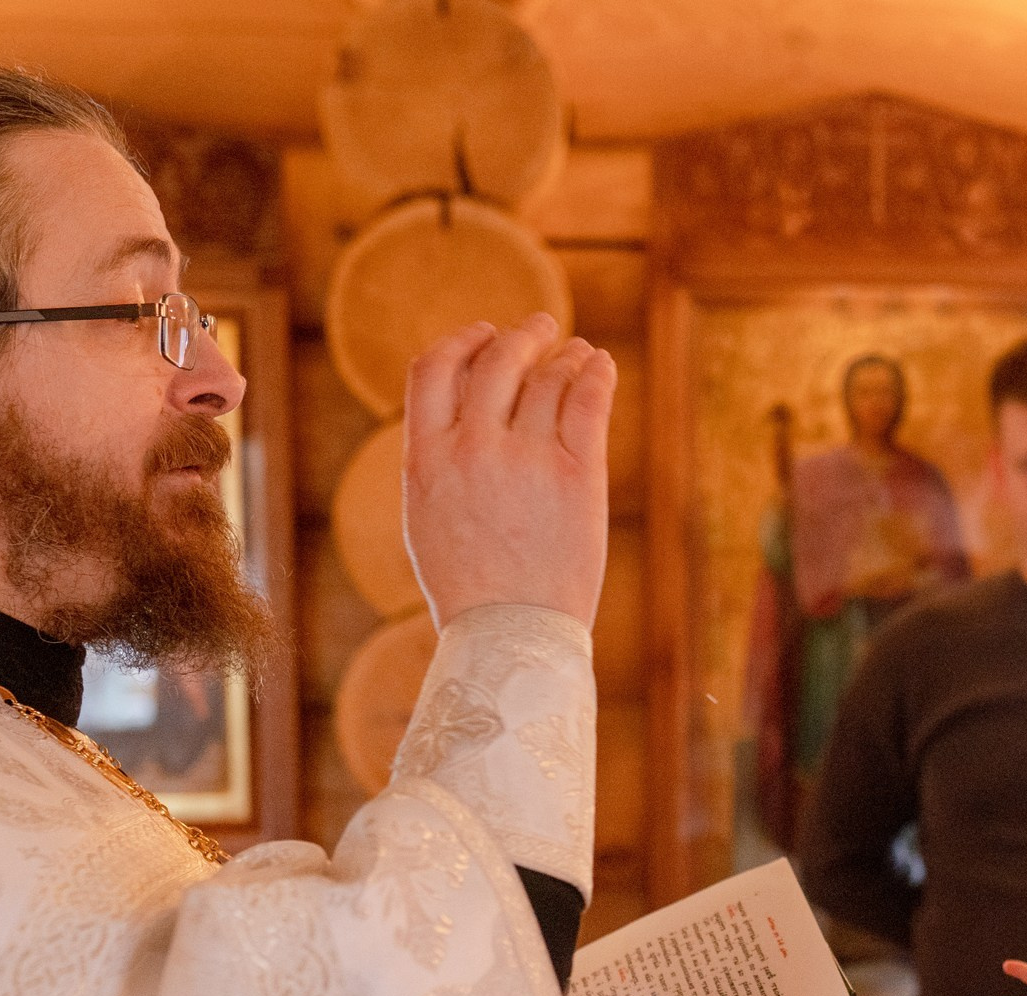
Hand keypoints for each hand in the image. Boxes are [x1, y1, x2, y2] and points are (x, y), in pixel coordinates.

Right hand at [402, 313, 616, 629]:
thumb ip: (437, 455)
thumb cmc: (469, 585)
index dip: (461, 342)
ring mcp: (526, 458)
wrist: (511, 636)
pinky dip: (596, 373)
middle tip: (541, 328)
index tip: (482, 334)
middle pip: (496, 360)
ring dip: (565, 355)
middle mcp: (473, 447)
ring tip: (579, 353)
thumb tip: (463, 402)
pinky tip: (600, 365)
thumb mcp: (427, 515)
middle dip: (521, 335)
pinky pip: (588, 401)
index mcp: (426, 457)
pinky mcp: (576, 474)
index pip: (432, 368)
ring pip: (547, 377)